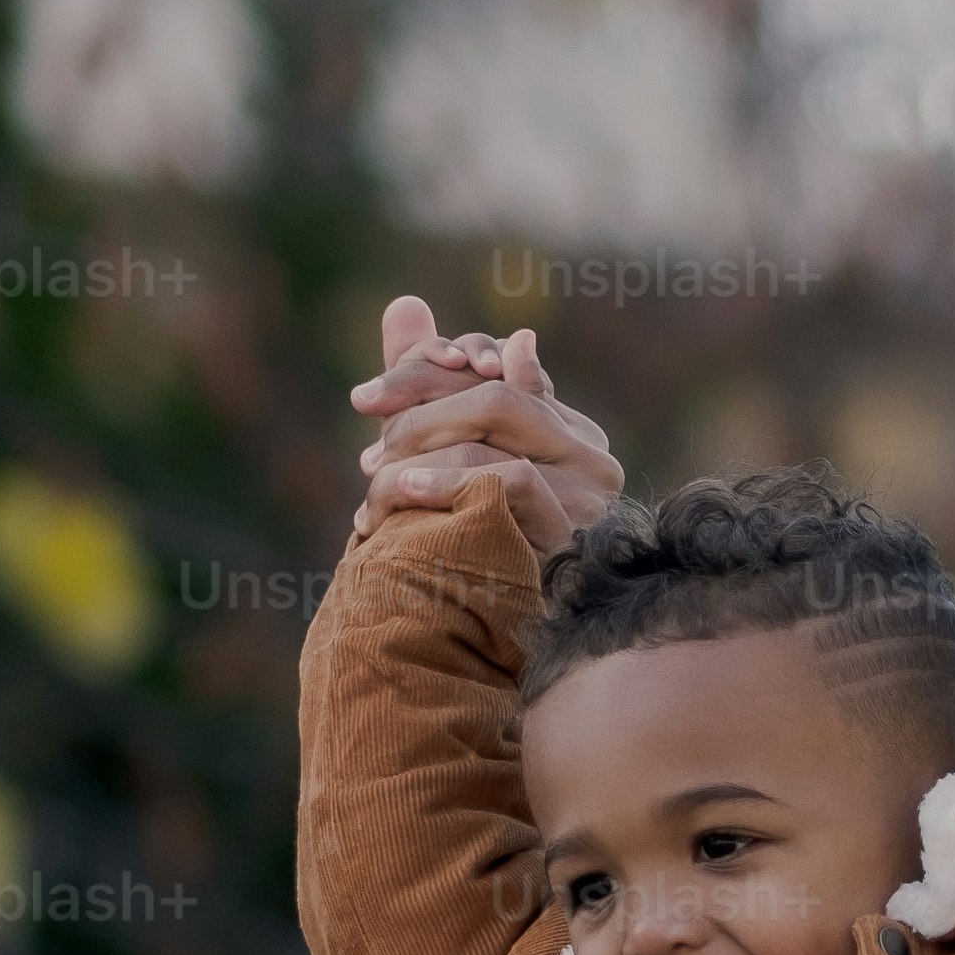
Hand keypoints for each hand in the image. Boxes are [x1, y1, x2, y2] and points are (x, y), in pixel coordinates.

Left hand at [348, 297, 619, 554]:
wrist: (475, 651)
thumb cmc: (458, 554)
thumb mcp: (435, 464)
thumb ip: (425, 387)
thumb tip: (404, 303)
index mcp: (566, 429)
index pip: (497, 367)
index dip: (428, 370)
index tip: (364, 399)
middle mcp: (590, 452)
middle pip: (494, 387)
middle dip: (417, 403)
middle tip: (363, 437)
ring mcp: (589, 492)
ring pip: (498, 418)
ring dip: (420, 446)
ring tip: (374, 483)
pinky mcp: (574, 532)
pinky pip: (508, 477)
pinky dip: (448, 481)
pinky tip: (405, 496)